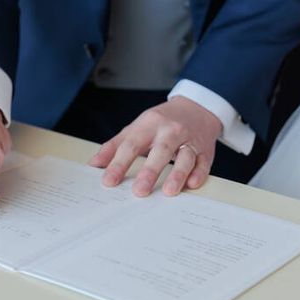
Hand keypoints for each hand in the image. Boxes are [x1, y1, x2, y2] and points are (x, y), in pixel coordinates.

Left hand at [89, 96, 222, 196]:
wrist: (197, 107)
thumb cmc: (163, 121)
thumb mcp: (137, 127)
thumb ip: (115, 145)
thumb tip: (94, 164)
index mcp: (150, 124)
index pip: (132, 144)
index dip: (119, 163)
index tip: (109, 181)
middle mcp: (171, 131)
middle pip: (161, 150)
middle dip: (150, 170)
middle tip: (139, 191)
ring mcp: (190, 140)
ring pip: (186, 157)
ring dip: (178, 174)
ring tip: (168, 191)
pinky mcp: (205, 150)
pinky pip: (204, 162)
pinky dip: (199, 173)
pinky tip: (192, 184)